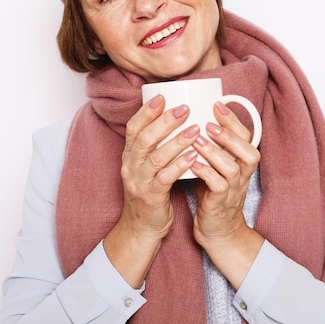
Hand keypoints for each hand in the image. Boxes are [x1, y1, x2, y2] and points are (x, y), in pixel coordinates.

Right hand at [104, 94, 199, 286]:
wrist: (141, 227)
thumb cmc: (150, 190)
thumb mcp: (146, 165)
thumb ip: (154, 145)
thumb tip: (172, 117)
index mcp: (129, 155)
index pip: (133, 127)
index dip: (146, 111)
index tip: (162, 96)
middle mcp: (130, 166)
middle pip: (144, 138)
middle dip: (164, 121)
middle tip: (185, 108)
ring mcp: (139, 182)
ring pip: (155, 157)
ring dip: (176, 141)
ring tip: (195, 129)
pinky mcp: (151, 197)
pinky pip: (165, 178)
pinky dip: (179, 165)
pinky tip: (193, 155)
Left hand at [190, 101, 263, 287]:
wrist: (217, 230)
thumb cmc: (213, 192)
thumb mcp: (217, 165)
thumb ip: (213, 145)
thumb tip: (196, 115)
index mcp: (242, 162)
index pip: (246, 136)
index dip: (234, 120)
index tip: (217, 104)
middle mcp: (243, 174)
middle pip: (248, 151)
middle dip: (229, 135)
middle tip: (209, 122)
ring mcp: (233, 189)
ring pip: (232, 168)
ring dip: (215, 152)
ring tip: (197, 139)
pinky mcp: (220, 204)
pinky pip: (217, 186)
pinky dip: (205, 173)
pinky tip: (192, 164)